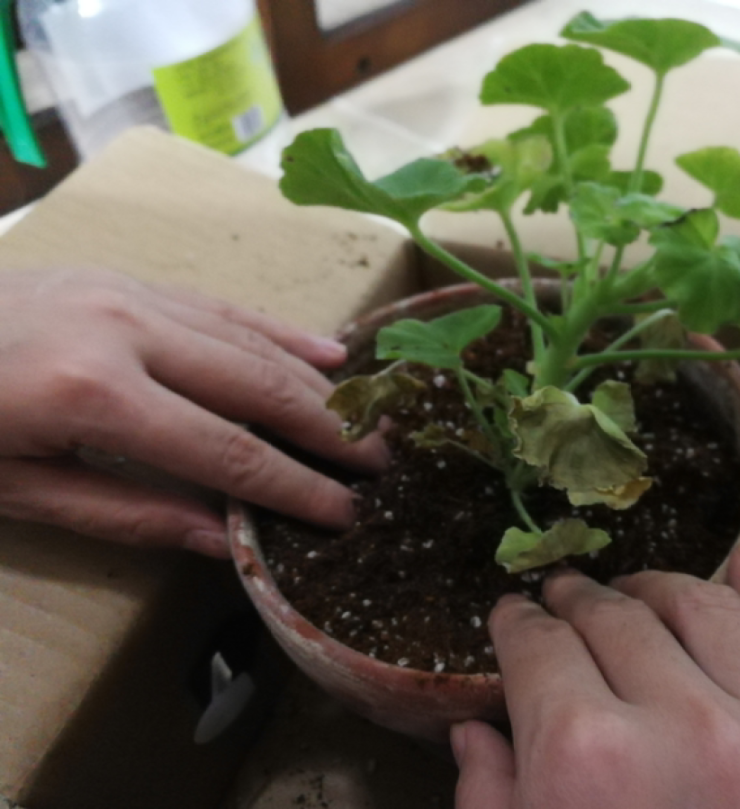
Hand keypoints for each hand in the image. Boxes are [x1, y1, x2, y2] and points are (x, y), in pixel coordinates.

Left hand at [0, 269, 385, 557]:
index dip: (293, 487)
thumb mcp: (18, 492)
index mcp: (94, 395)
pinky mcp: (127, 278)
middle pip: (256, 387)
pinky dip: (278, 332)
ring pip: (249, 340)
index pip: (226, 450)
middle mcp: (127, 330)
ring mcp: (130, 293)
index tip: (347, 514)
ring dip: (316, 384)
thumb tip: (225, 538)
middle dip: (327, 431)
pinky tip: (326, 353)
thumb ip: (129, 514)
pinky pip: (221, 304)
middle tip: (383, 465)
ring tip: (368, 419)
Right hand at [452, 541, 739, 808]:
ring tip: (629, 591)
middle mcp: (677, 722)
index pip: (537, 648)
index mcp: (585, 759)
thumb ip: (491, 803)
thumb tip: (476, 734)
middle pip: (611, 617)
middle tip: (557, 597)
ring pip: (701, 605)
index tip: (508, 616)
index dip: (515, 624)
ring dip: (655, 585)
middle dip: (574, 599)